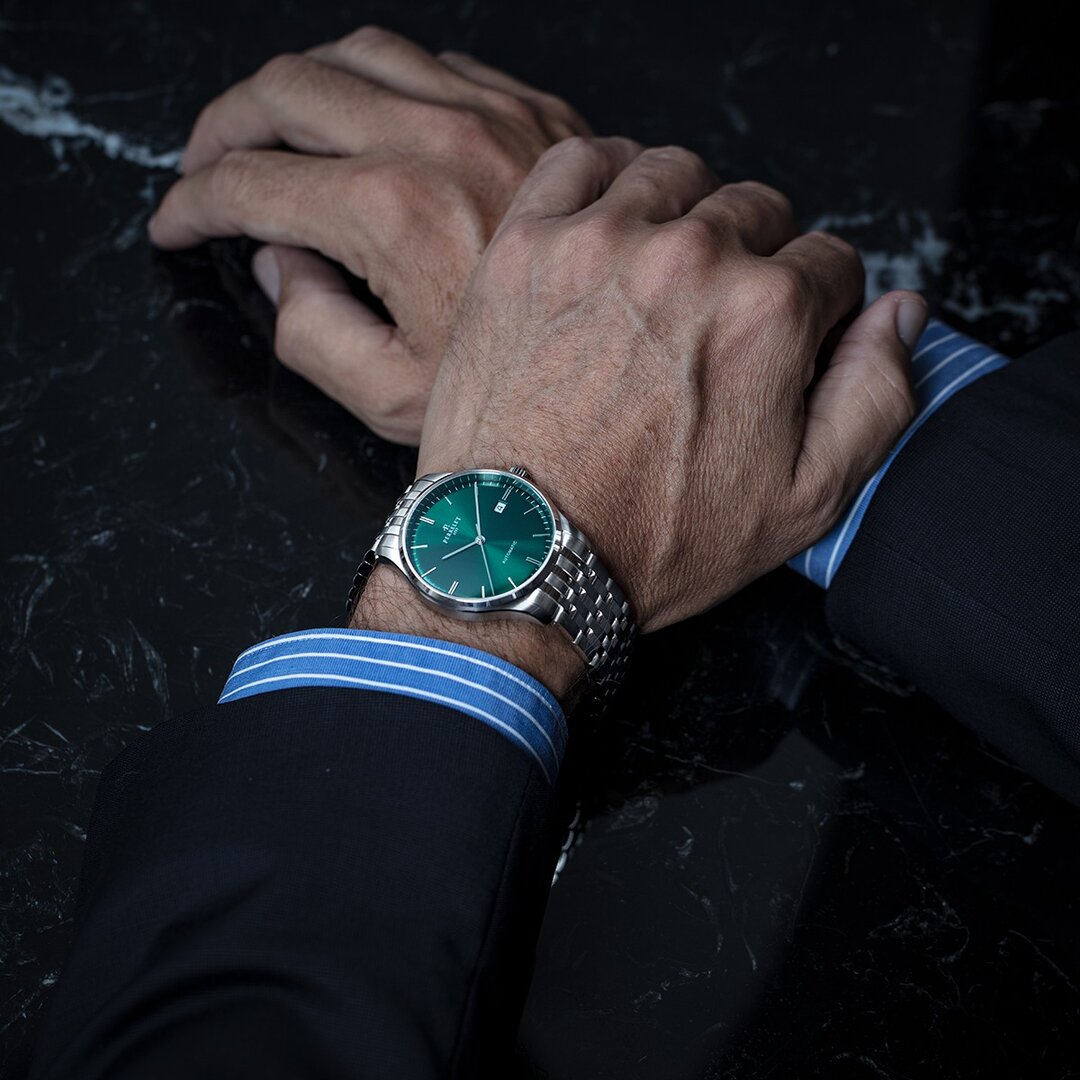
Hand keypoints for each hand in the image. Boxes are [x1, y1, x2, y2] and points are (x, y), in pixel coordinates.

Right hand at [148, 26, 588, 443]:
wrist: (639, 381)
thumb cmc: (525, 404)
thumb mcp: (390, 396)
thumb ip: (309, 329)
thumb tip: (282, 261)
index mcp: (393, 212)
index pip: (250, 181)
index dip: (193, 203)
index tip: (177, 224)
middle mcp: (440, 141)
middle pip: (289, 87)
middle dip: (225, 124)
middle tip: (208, 165)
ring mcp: (496, 116)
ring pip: (360, 52)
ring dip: (298, 85)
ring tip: (274, 130)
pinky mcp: (540, 114)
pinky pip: (439, 63)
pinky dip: (385, 82)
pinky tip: (375, 122)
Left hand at [418, 137, 924, 632]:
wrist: (525, 554)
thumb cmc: (655, 538)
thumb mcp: (805, 500)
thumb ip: (876, 395)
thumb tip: (902, 311)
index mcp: (768, 313)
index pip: (830, 261)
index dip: (816, 306)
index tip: (779, 342)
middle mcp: (690, 258)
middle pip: (757, 210)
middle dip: (755, 262)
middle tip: (715, 325)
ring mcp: (599, 243)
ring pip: (675, 175)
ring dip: (686, 213)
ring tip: (664, 279)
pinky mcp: (526, 247)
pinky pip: (578, 161)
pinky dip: (604, 178)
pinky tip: (609, 223)